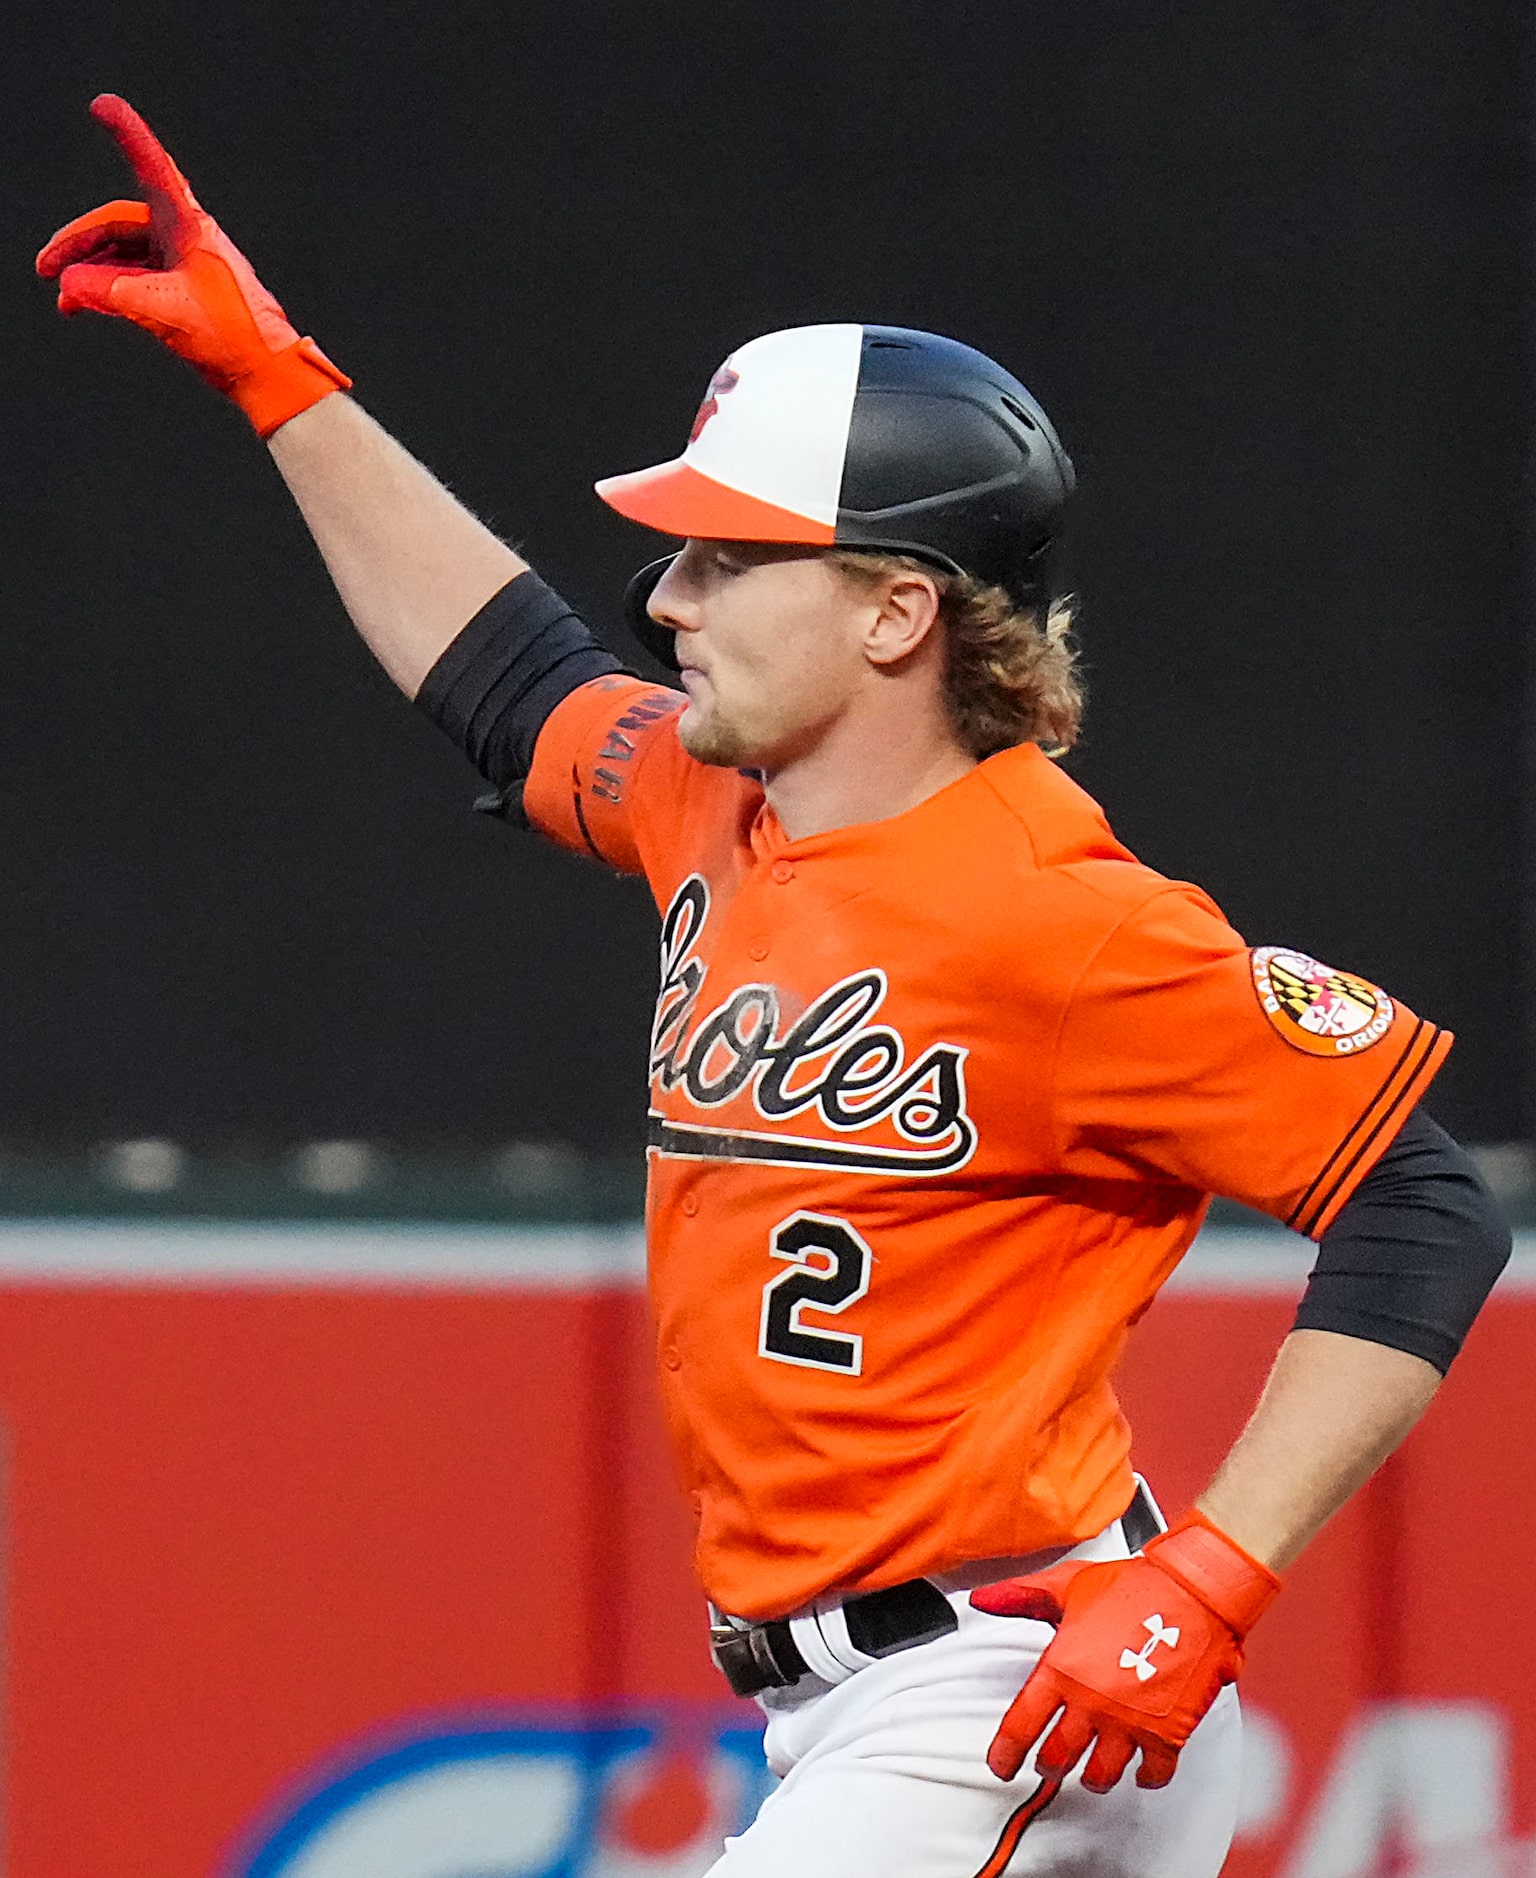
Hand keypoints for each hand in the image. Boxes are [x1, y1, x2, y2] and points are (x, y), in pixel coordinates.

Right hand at [36, 94, 349, 436]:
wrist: (267, 373)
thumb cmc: (232, 335)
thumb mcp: (162, 309)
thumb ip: (111, 292)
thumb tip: (73, 284)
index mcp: (189, 227)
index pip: (153, 169)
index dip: (128, 135)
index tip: (103, 106)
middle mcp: (185, 238)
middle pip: (119, 224)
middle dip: (79, 243)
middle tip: (45, 267)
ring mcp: (183, 264)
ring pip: (124, 254)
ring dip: (90, 272)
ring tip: (64, 298)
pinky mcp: (183, 290)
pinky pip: (135, 278)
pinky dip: (108, 288)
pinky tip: (82, 304)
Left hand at [969, 1509, 1279, 1792]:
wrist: (1194, 1590)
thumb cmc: (1134, 1585)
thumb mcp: (1067, 1585)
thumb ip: (1021, 1596)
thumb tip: (983, 1601)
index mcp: (1062, 1668)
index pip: (1020, 1726)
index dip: (1005, 1753)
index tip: (1001, 1764)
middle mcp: (1092, 1701)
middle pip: (1057, 1758)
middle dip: (1047, 1766)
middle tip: (1047, 1763)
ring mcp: (1130, 1721)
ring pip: (1100, 1774)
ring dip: (1092, 1777)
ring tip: (1090, 1771)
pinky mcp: (1168, 1732)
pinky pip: (1152, 1774)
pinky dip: (1144, 1777)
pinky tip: (1140, 1769)